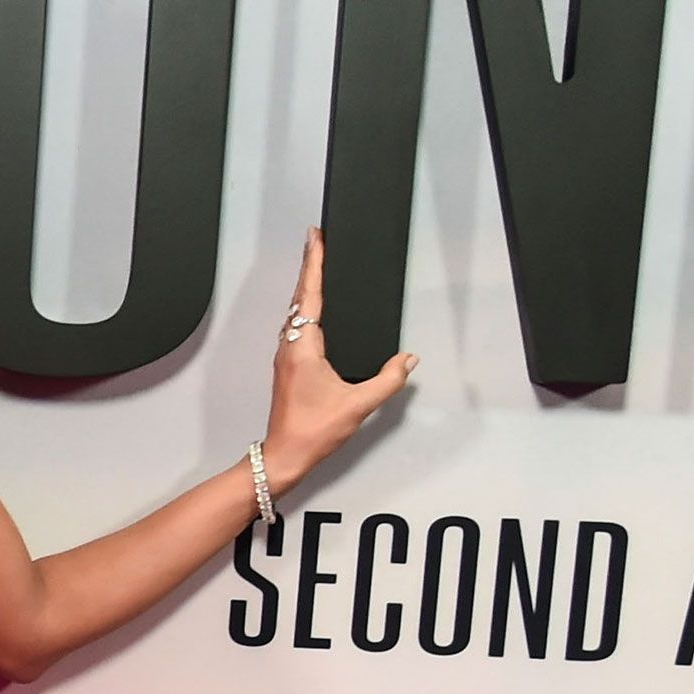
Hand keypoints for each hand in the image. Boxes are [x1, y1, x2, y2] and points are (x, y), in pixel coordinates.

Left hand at [265, 226, 417, 480]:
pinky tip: (312, 310)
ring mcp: (285, 357)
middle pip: (299, 297)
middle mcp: (289, 348)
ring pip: (294, 312)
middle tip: (316, 241)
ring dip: (304, 287)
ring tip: (316, 267)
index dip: (313, 264)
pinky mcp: (287, 367)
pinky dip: (303, 308)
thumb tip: (408, 360)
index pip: (309, 295)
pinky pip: (295, 327)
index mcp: (303, 348)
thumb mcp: (359, 405)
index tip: (315, 239)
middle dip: (308, 267)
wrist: (285, 455)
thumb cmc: (313, 431)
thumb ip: (388, 379)